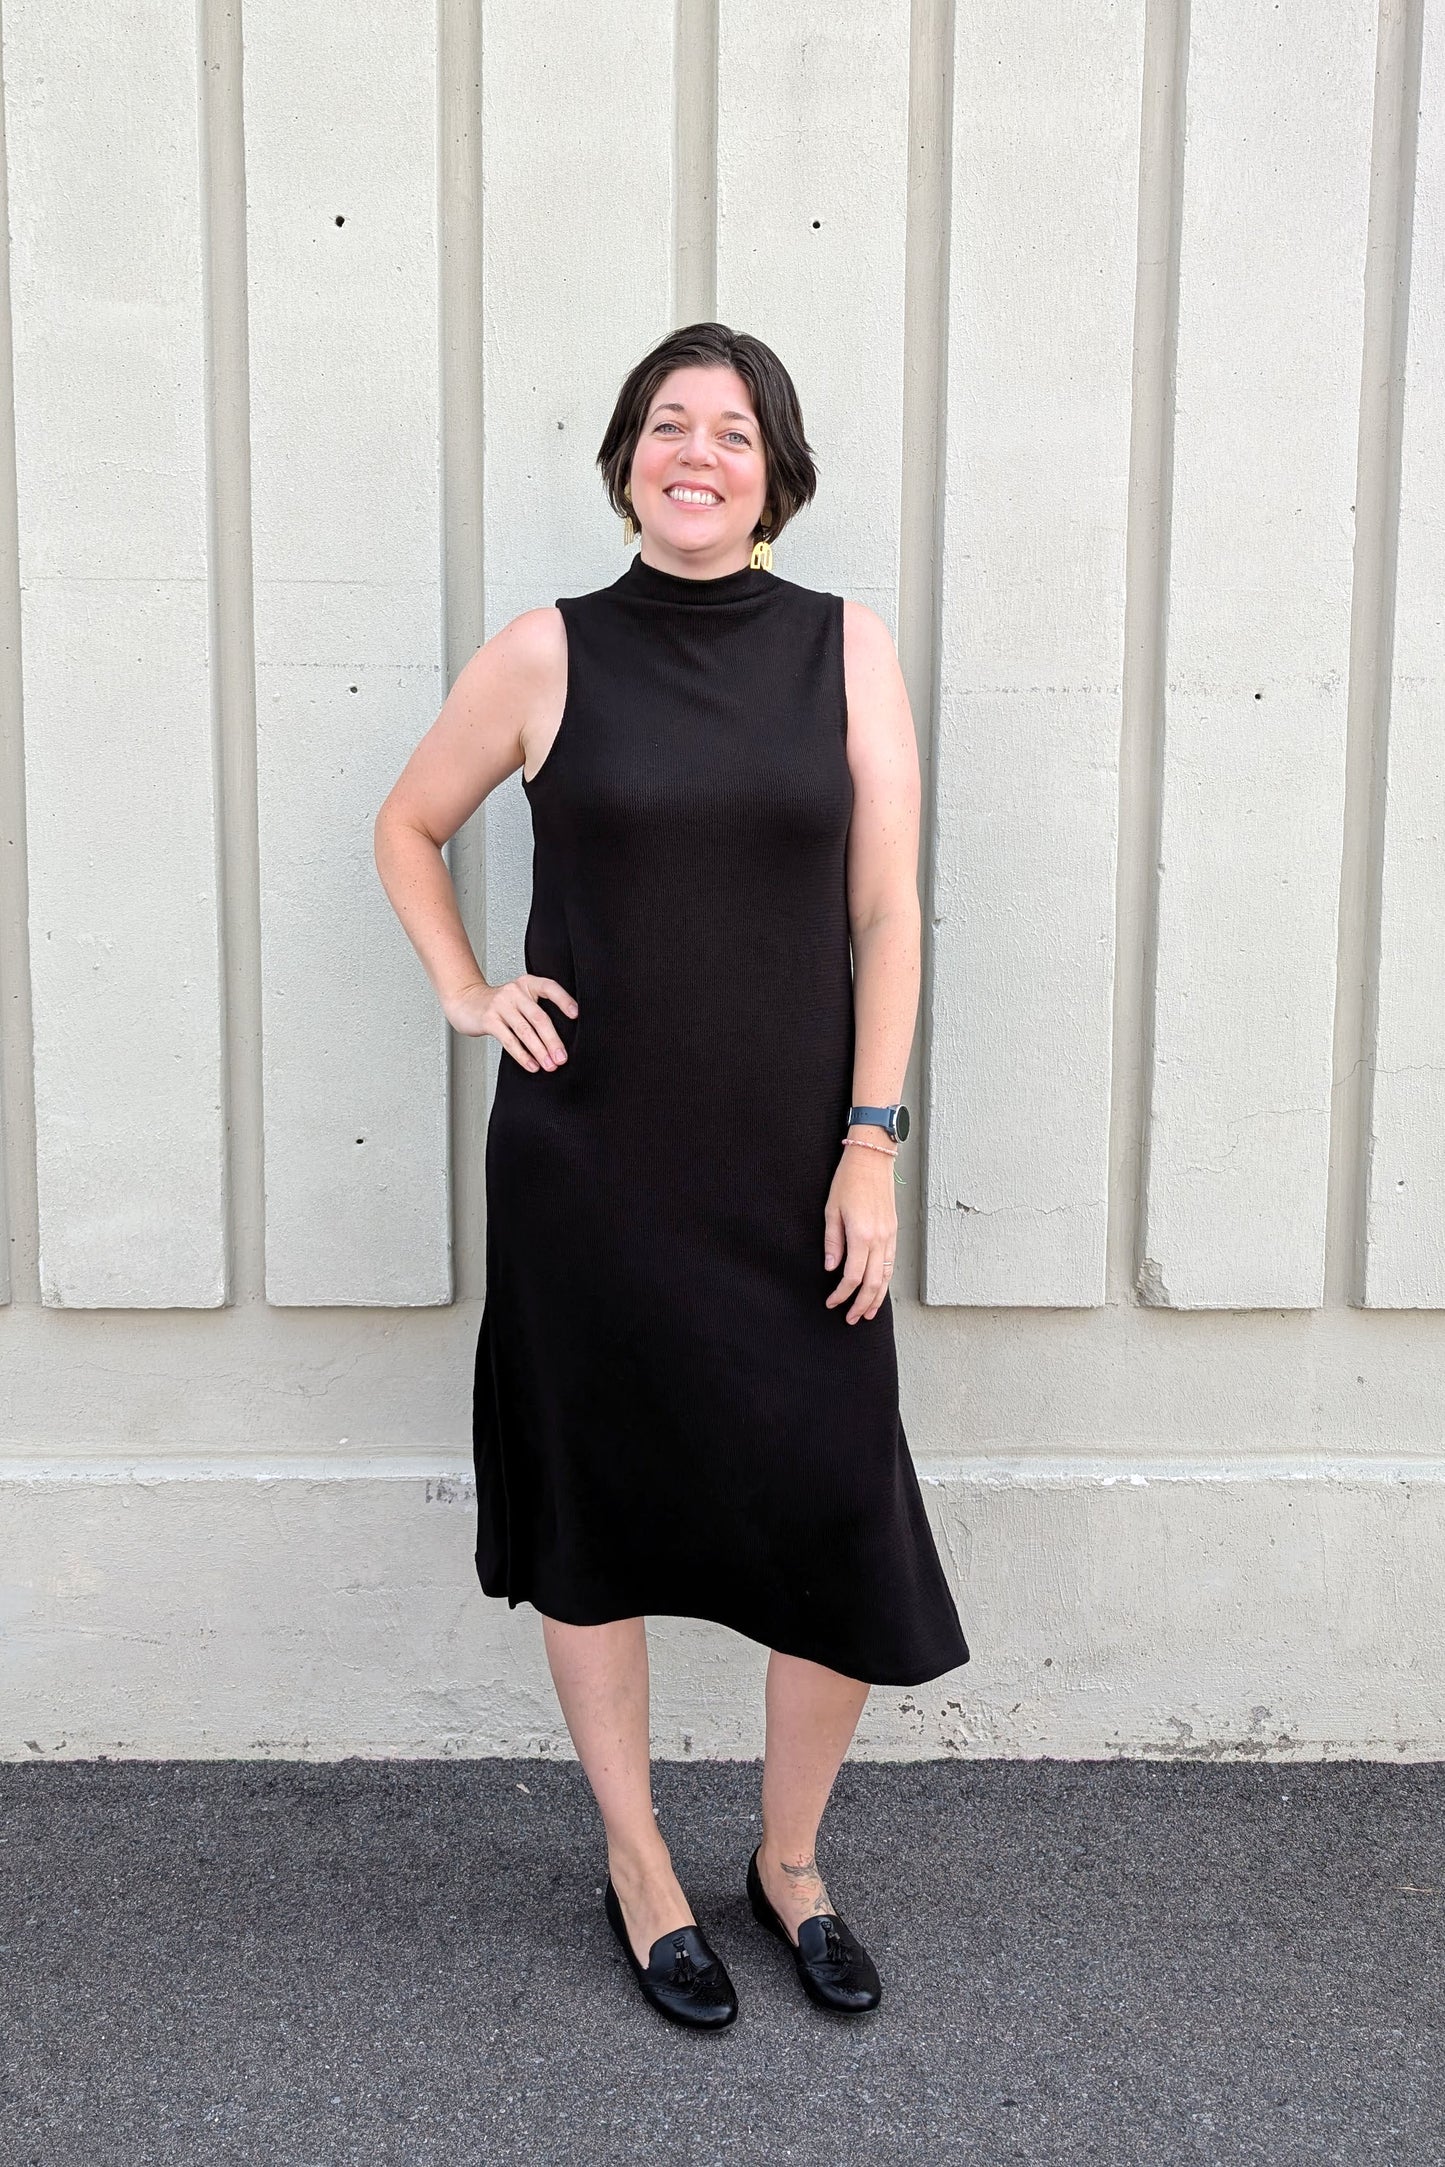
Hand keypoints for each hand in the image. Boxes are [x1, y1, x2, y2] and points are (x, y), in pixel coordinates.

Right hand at [445, 973, 576, 1072]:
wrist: (465, 1001)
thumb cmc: (498, 1004)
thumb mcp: (519, 999)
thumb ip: (536, 1010)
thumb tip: (559, 1040)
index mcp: (527, 984)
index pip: (550, 988)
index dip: (564, 1000)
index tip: (576, 1015)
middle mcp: (515, 992)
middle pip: (539, 1017)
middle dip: (553, 1040)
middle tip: (562, 1058)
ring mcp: (501, 1005)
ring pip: (525, 1031)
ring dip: (540, 1051)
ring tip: (550, 1065)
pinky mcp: (489, 1019)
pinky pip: (509, 1040)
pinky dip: (522, 1055)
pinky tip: (531, 1065)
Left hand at [823, 1142, 897, 1322]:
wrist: (872, 1159)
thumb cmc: (848, 1180)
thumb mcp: (831, 1210)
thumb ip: (833, 1242)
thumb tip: (831, 1267)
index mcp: (861, 1235)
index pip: (853, 1276)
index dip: (842, 1294)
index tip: (831, 1302)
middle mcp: (879, 1238)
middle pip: (873, 1283)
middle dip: (861, 1304)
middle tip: (850, 1318)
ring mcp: (890, 1235)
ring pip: (886, 1276)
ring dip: (877, 1298)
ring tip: (867, 1313)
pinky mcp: (894, 1231)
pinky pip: (891, 1263)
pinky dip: (885, 1281)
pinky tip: (879, 1289)